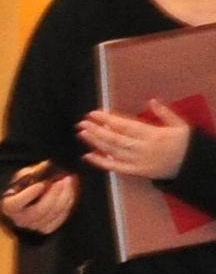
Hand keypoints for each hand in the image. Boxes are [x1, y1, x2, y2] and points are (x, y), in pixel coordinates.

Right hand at [0, 164, 79, 235]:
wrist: (26, 200)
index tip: (42, 183)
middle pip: (39, 210)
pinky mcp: (47, 228)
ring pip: (53, 213)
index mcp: (9, 206)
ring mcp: (34, 226)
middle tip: (63, 179)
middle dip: (54, 194)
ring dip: (64, 196)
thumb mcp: (22, 177)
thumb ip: (31, 173)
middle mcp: (20, 219)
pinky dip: (67, 204)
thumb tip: (47, 166)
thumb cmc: (23, 187)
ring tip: (69, 181)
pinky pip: (61, 218)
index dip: (29, 194)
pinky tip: (70, 192)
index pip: (16, 203)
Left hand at [79, 105, 199, 181]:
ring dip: (96, 143)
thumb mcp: (180, 125)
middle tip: (81, 123)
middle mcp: (144, 148)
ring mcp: (140, 162)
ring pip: (114, 152)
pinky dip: (101, 162)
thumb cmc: (185, 144)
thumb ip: (165, 113)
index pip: (126, 126)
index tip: (93, 113)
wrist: (192, 167)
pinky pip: (117, 168)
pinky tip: (88, 156)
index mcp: (153, 135)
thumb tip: (152, 101)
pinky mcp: (138, 172)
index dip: (108, 120)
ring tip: (82, 134)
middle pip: (116, 139)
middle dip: (97, 131)